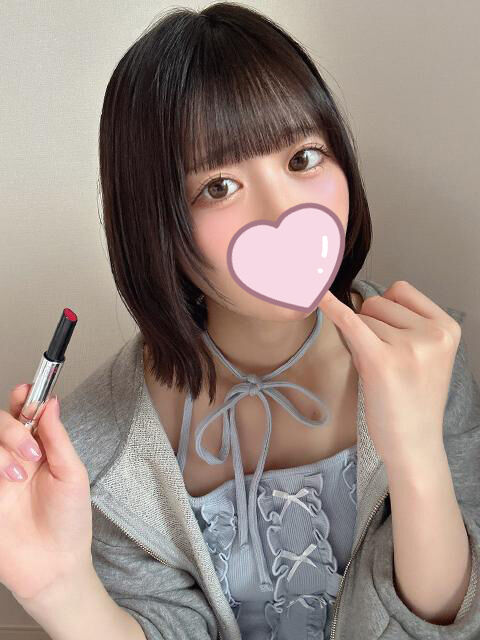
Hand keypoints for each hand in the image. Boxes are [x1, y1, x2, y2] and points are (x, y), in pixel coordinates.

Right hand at [0, 385, 92, 602]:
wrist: (54, 568)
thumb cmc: (69, 523)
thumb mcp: (73, 475)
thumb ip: (58, 439)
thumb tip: (51, 403)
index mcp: (40, 451)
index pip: (24, 415)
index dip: (22, 399)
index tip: (26, 392)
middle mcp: (15, 460)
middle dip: (11, 429)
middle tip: (31, 451)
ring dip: (1, 451)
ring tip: (18, 476)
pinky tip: (4, 483)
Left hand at [318, 280, 460, 468]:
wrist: (414, 443)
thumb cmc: (413, 400)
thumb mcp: (423, 355)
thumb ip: (402, 324)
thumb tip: (359, 297)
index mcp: (447, 328)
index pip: (401, 290)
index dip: (385, 307)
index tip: (384, 328)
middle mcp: (432, 334)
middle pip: (378, 302)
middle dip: (370, 324)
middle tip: (382, 358)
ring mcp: (409, 347)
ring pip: (362, 318)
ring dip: (360, 340)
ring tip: (378, 370)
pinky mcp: (382, 361)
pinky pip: (350, 323)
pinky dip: (332, 308)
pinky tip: (319, 297)